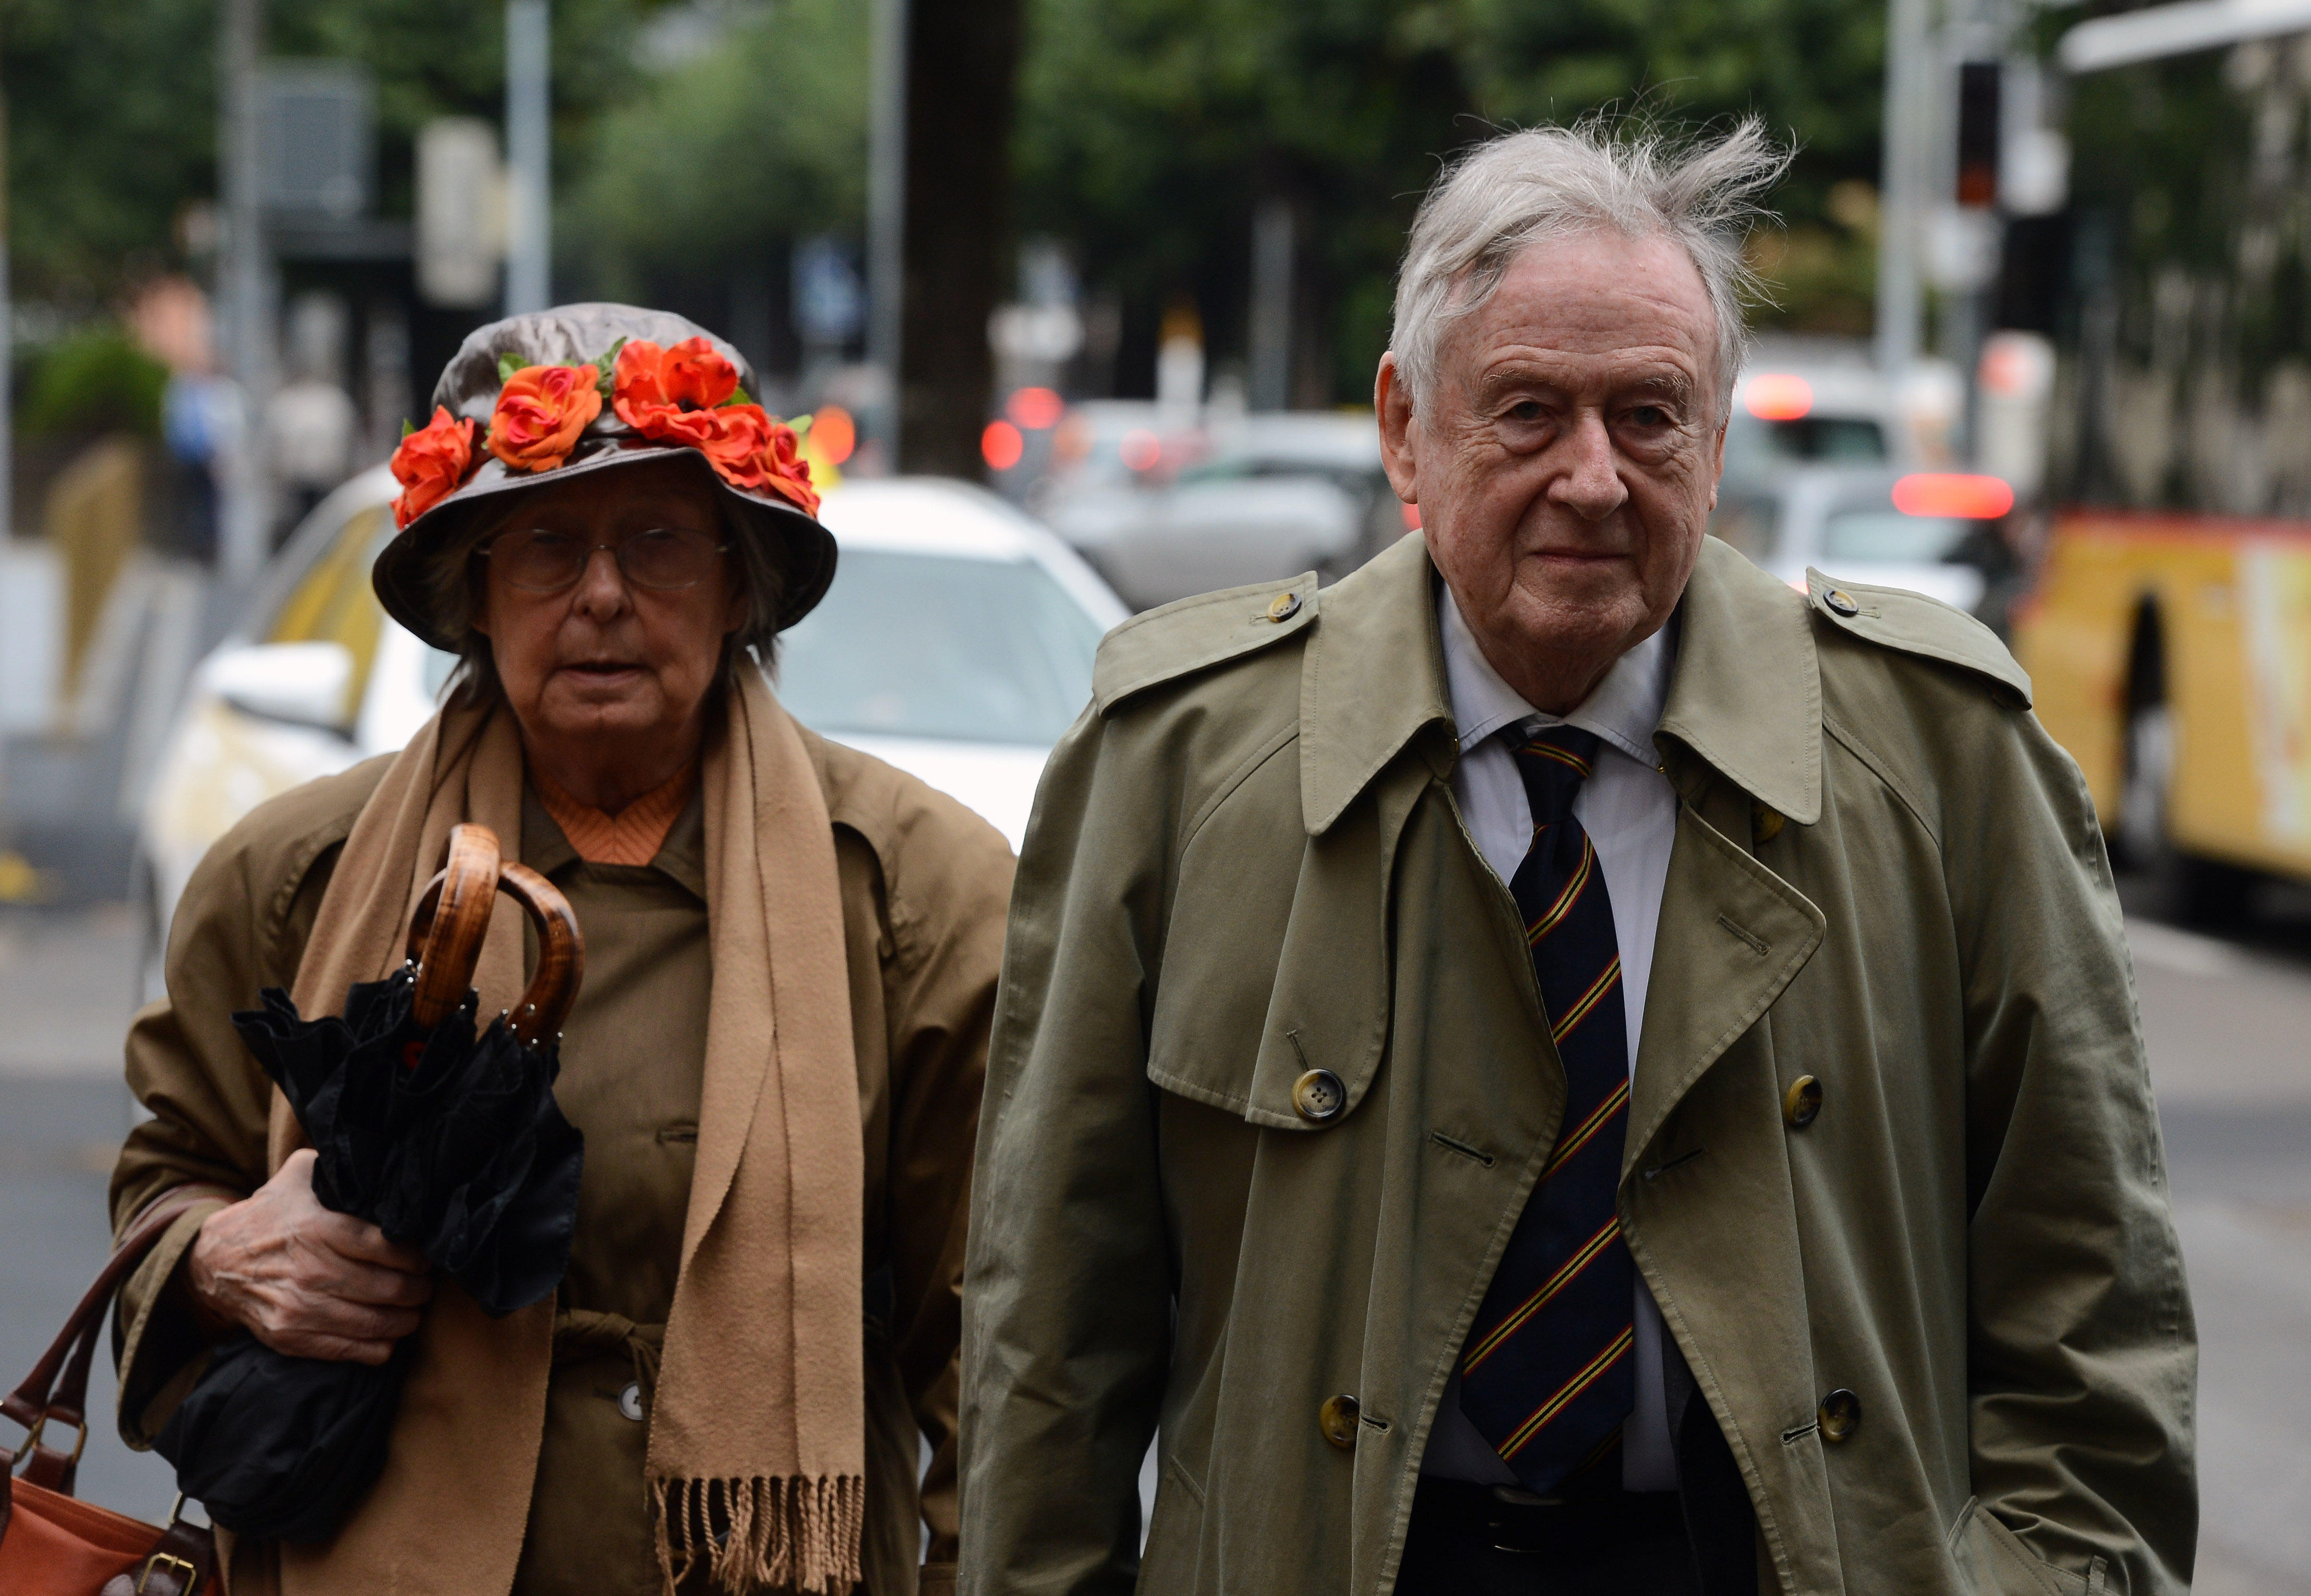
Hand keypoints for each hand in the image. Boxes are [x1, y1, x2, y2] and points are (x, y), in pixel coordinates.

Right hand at [183, 1150, 433, 1363]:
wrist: (216, 1260)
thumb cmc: (271, 1213)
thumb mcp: (301, 1175)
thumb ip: (340, 1166)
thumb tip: (383, 1162)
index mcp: (319, 1228)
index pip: (387, 1247)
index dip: (416, 1256)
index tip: (425, 1257)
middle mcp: (312, 1270)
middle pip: (389, 1288)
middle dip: (419, 1289)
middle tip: (427, 1284)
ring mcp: (300, 1308)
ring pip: (376, 1323)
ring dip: (407, 1319)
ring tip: (414, 1307)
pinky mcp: (291, 1337)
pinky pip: (351, 1350)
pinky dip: (380, 1346)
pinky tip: (391, 1333)